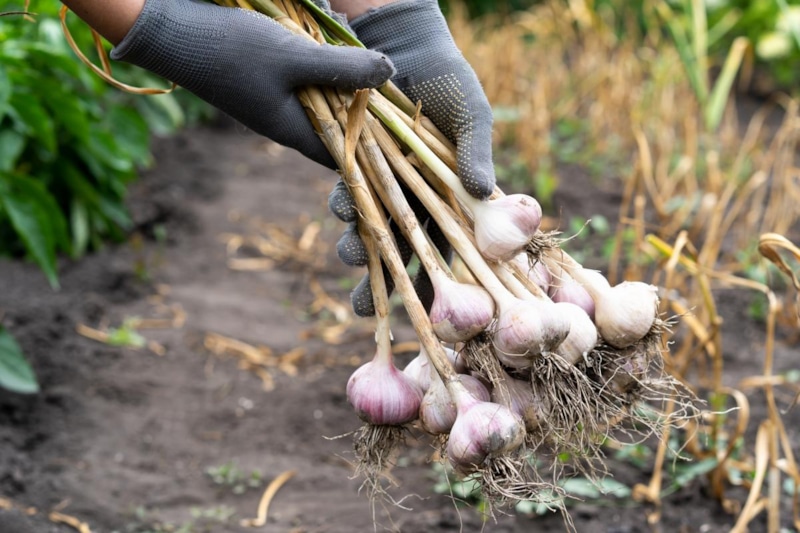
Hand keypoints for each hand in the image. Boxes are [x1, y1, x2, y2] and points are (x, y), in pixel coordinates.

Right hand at [110, 0, 394, 167]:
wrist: (170, 30)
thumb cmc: (232, 48)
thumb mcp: (294, 57)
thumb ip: (343, 68)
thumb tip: (390, 73)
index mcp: (293, 131)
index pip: (345, 154)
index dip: (376, 147)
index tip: (407, 134)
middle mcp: (285, 123)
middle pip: (338, 126)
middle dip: (366, 110)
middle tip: (394, 91)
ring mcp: (273, 102)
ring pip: (323, 101)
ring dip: (344, 84)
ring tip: (370, 65)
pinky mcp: (264, 81)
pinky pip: (305, 81)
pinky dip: (323, 69)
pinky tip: (332, 47)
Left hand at [330, 0, 493, 315]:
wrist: (404, 46)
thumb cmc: (449, 79)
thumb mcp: (471, 114)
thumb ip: (476, 152)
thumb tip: (485, 191)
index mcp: (456, 200)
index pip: (451, 253)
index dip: (439, 286)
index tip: (426, 318)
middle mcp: (421, 200)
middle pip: (405, 254)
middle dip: (384, 284)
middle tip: (364, 309)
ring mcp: (387, 186)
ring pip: (374, 230)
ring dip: (360, 247)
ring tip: (350, 254)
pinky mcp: (358, 168)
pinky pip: (350, 195)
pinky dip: (345, 205)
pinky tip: (341, 209)